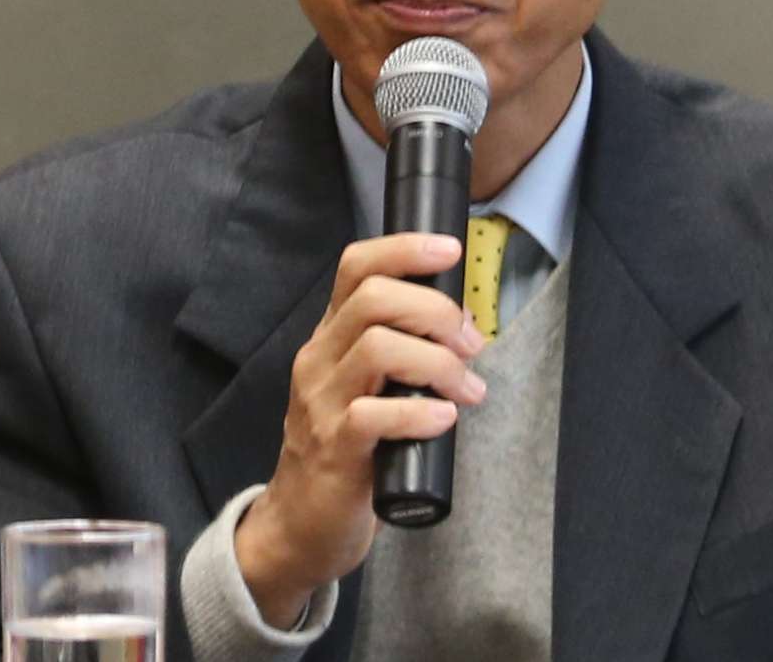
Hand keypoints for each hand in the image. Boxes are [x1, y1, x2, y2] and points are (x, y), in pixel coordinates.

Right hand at [231, 231, 481, 627]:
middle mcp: (319, 361)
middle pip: (373, 298)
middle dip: (435, 310)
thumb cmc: (347, 451)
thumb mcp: (364, 388)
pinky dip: (419, 412)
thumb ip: (399, 354)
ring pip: (376, 347)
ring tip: (467, 388)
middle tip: (471, 342)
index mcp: (330, 338)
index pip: (356, 267)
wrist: (301, 525)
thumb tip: (463, 327)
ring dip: (438, 361)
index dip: (404, 249)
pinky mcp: (334, 450)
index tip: (449, 251)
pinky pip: (373, 415)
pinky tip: (444, 420)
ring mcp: (321, 404)